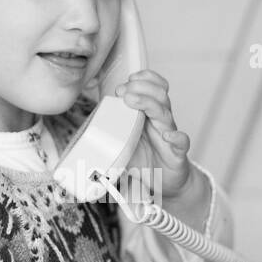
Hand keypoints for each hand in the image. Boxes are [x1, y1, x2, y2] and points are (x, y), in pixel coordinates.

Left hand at [112, 70, 195, 200]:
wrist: (165, 182)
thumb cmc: (144, 161)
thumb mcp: (122, 145)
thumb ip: (108, 137)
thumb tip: (80, 138)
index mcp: (149, 114)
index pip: (153, 86)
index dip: (143, 79)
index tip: (124, 82)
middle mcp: (160, 121)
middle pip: (159, 94)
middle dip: (141, 87)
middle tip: (122, 91)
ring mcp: (169, 136)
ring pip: (166, 112)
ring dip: (150, 103)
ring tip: (133, 101)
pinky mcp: (178, 153)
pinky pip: (182, 141)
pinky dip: (176, 137)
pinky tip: (167, 135)